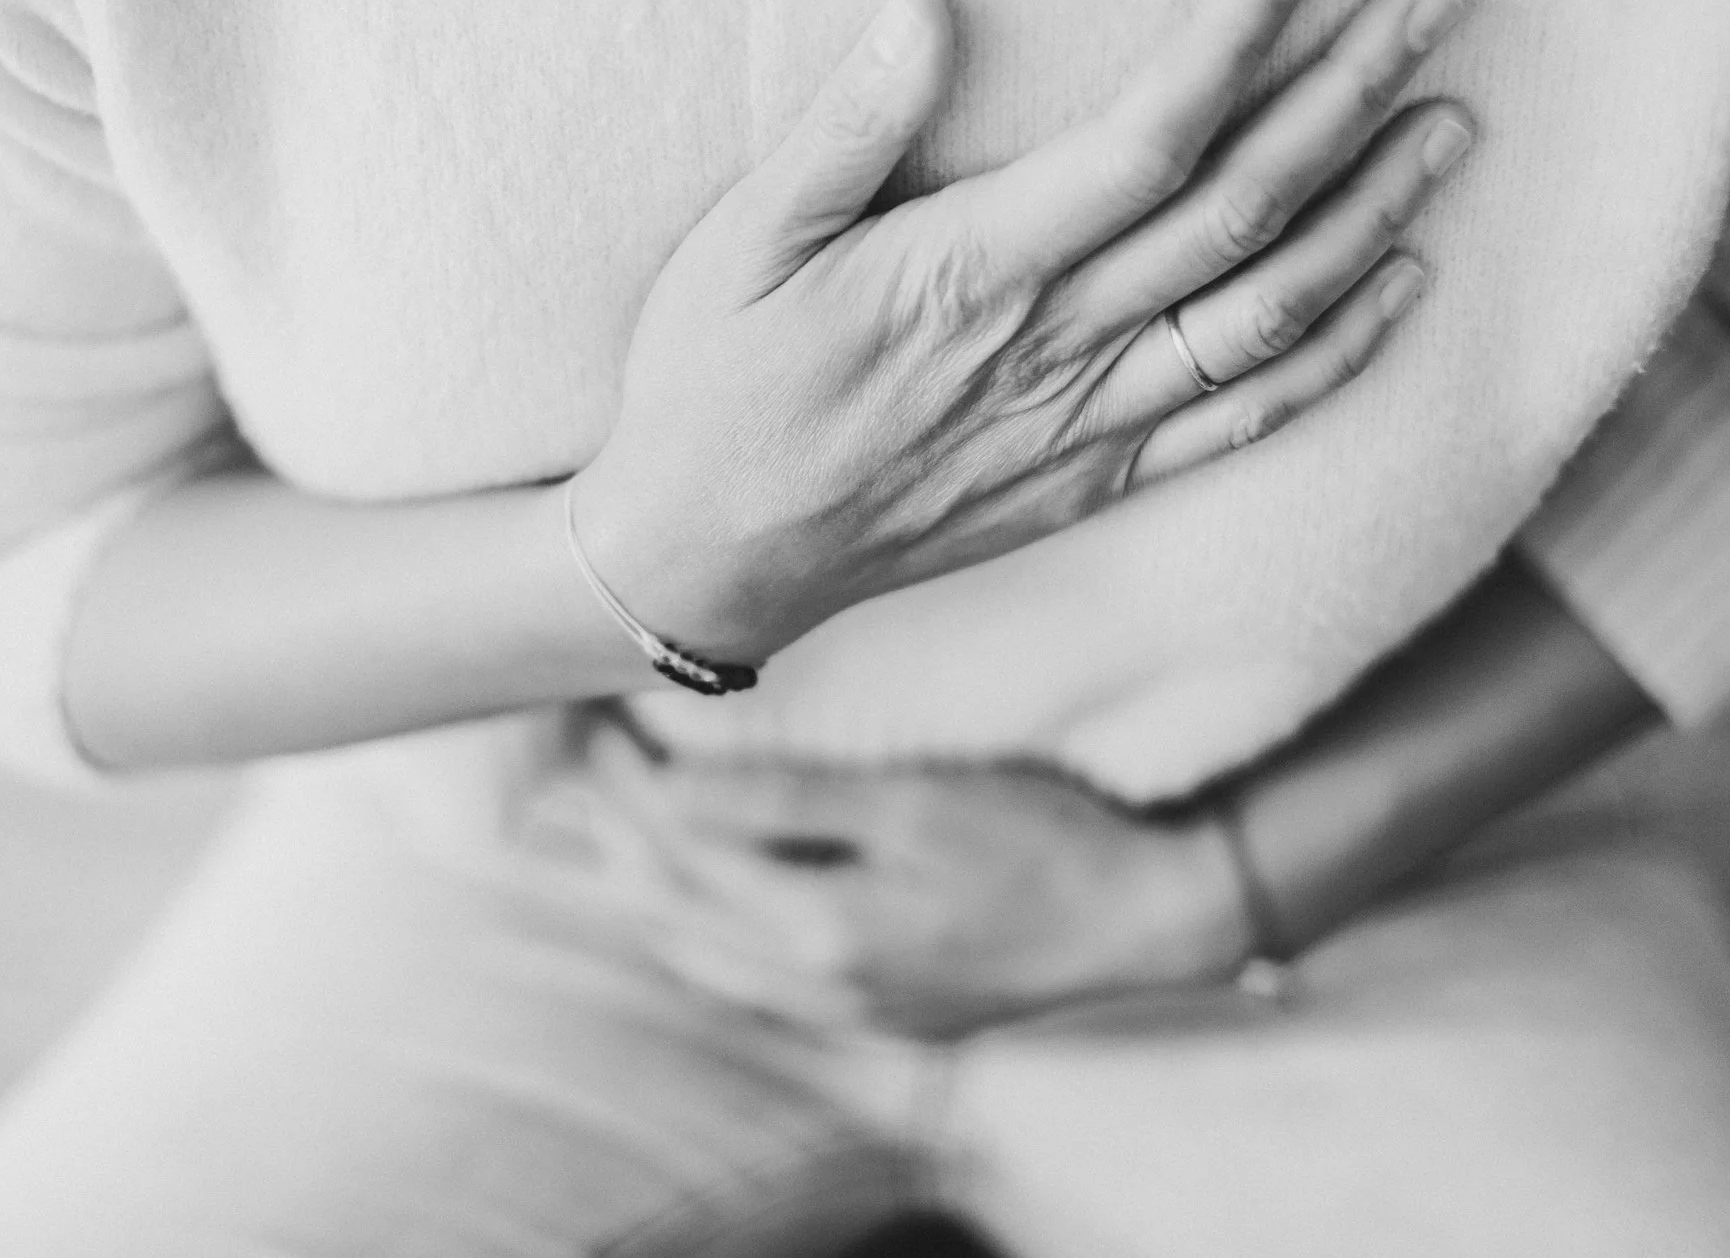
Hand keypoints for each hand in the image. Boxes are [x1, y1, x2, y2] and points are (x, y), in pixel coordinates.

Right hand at [571, 0, 1475, 663]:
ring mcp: (1086, 422)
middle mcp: (1053, 347)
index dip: (1233, 40)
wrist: (707, 561)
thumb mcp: (740, 241)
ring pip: (1269, 314)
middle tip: (1435, 5)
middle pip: (1241, 212)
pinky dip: (1336, 356)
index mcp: (970, 271)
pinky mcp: (1093, 478)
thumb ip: (845, 127)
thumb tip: (929, 4)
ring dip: (1373, 215)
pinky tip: (1396, 286)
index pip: (1143, 140)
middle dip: (1347, 99)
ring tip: (1452, 127)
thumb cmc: (711, 384)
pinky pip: (1244, 420)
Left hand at [583, 740, 1250, 1040]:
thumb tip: (668, 788)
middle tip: (577, 754)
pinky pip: (750, 983)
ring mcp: (847, 1011)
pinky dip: (702, 933)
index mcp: (817, 927)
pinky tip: (699, 897)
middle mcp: (816, 986)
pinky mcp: (878, 1016)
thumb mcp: (913, 799)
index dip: (620, 775)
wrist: (1152, 920)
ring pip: (701, 956)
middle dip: (612, 828)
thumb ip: (785, 800)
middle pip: (671, 906)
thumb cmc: (1045, 839)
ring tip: (609, 818)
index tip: (587, 712)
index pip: (676, 845)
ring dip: (646, 887)